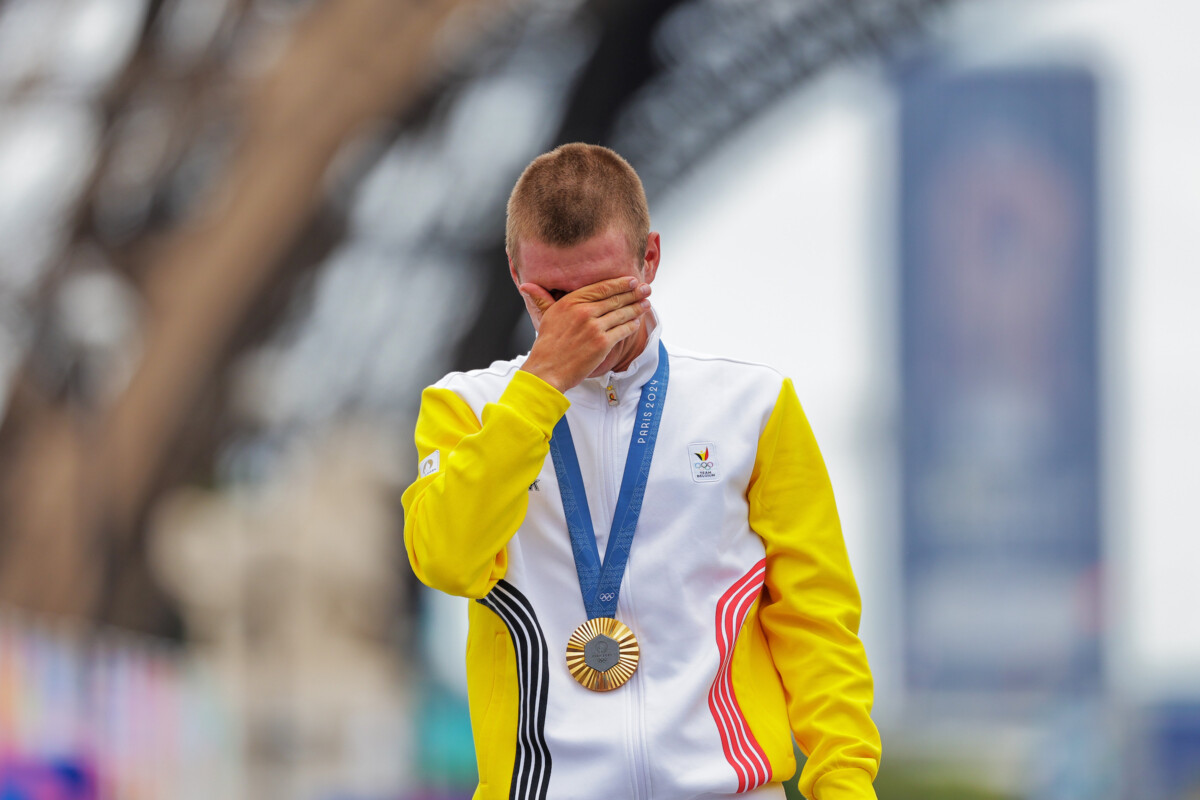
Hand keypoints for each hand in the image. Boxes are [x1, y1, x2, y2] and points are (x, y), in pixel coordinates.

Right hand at [518, 277, 651, 392]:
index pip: (602, 287)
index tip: (632, 281)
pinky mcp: (602, 343)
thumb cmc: (547, 346)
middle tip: (646, 289)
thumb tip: (527, 286)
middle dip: (634, 293)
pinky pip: (623, 330)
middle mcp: (583, 311)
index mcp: (570, 302)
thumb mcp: (546, 317)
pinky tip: (636, 322)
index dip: (620, 283)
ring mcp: (594, 327)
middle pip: (615, 298)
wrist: (547, 371)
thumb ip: (543, 299)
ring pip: (622, 313)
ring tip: (646, 304)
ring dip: (637, 308)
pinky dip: (632, 326)